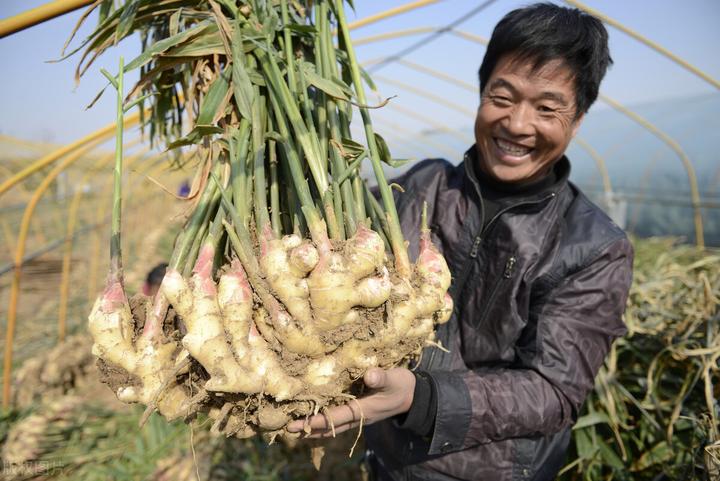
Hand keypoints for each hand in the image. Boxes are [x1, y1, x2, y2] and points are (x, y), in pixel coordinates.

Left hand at [286, 367, 415, 437]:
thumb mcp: (394, 379)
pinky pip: (337, 421)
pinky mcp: (358, 412)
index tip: (298, 424)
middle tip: (286, 428)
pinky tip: (313, 419)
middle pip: (329, 427)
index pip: (336, 418)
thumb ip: (381, 378)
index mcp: (364, 410)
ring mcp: (358, 417)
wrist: (413, 395)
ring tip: (294, 427)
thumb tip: (368, 375)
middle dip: (308, 428)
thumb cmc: (401, 385)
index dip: (317, 421)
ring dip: (314, 428)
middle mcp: (358, 417)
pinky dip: (323, 422)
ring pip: (332, 426)